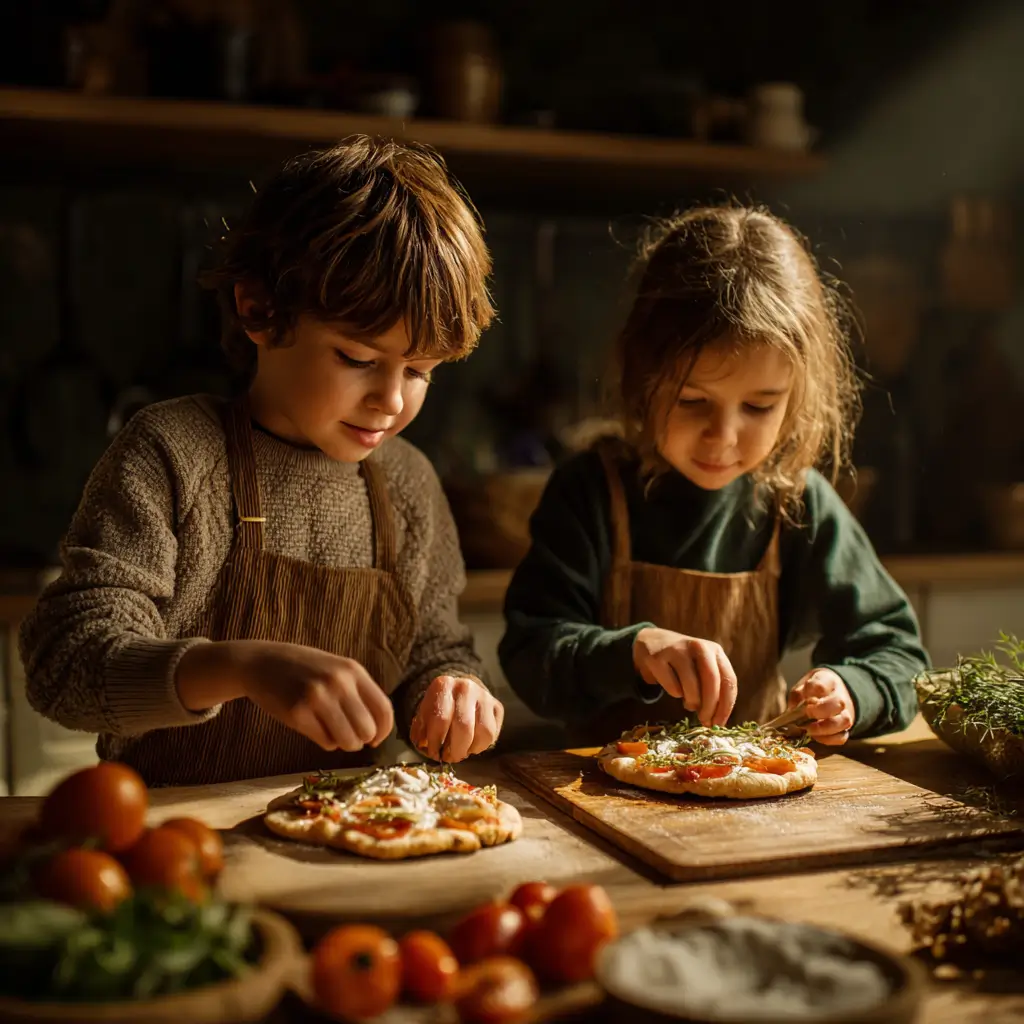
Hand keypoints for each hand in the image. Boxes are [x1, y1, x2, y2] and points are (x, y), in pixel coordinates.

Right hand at [177, 639, 393, 751]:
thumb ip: (358, 691)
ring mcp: (317, 698)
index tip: (376, 740)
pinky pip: (326, 742)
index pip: (383, 709)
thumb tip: (379, 728)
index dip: (384, 731)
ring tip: (333, 733)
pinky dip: (325, 742)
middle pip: (367, 729)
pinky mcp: (298, 714)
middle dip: (361, 740)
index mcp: (353, 670)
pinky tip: (315, 728)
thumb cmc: (304, 669)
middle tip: (349, 737)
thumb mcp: (337, 669)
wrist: (262, 663)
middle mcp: (338, 683)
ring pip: (348, 740)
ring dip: (343, 744)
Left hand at [409, 676, 504, 762]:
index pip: (441, 719)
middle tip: (449, 757)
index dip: (436, 742)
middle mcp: (466, 687)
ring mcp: (484, 696)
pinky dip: (481, 746)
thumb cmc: (439, 707)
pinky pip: (493, 733)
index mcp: (444, 685)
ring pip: (484, 732)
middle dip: (455, 750)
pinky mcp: (497, 705)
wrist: (458, 690)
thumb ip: (421, 730)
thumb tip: (423, 745)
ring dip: (470, 749)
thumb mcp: (424, 714)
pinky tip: (471, 745)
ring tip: (461, 752)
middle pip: (464, 726)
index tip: (434, 753)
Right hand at [632, 628, 737, 726]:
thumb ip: (714, 688)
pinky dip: (675, 694)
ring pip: (691, 686)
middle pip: (712, 682)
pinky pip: (672, 687)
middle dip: (710, 707)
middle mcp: (699, 647)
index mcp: (715, 651)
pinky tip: (674, 689)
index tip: (720, 723)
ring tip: (689, 704)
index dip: (726, 705)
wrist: (653, 642)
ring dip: (692, 702)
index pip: (729, 680)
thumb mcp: (703, 667)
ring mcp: (677, 651)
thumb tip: (717, 721)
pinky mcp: (658, 658)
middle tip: (705, 721)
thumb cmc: (684, 662)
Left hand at [788, 668, 854, 745]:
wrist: (831, 693)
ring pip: (844, 721)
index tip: (802, 699)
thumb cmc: (812, 690)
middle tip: (806, 715)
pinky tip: (815, 737)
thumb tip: (792, 712)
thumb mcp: (802, 687)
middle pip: (837, 703)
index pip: (821, 685)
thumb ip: (797, 697)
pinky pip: (842, 736)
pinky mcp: (845, 728)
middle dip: (820, 711)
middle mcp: (840, 696)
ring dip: (825, 728)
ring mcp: (845, 713)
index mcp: (827, 681)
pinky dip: (828, 739)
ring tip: (809, 730)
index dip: (811, 693)